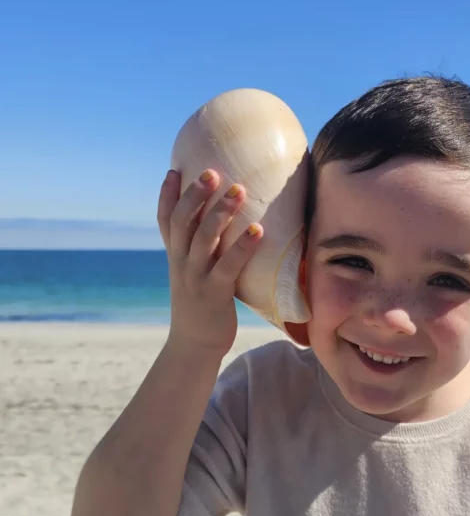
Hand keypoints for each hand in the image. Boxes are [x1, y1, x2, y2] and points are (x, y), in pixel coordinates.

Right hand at [157, 169, 262, 356]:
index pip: (165, 220)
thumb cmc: (202, 306)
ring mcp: (196, 278)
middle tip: (212, 172)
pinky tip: (258, 231)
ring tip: (239, 190)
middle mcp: (181, 263)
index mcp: (175, 257)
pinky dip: (243, 246)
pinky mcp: (215, 293)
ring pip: (204, 238)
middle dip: (195, 194)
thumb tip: (220, 226)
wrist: (195, 345)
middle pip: (182, 222)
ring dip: (221, 212)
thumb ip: (201, 251)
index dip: (167, 195)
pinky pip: (228, 266)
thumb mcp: (194, 274)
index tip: (174, 170)